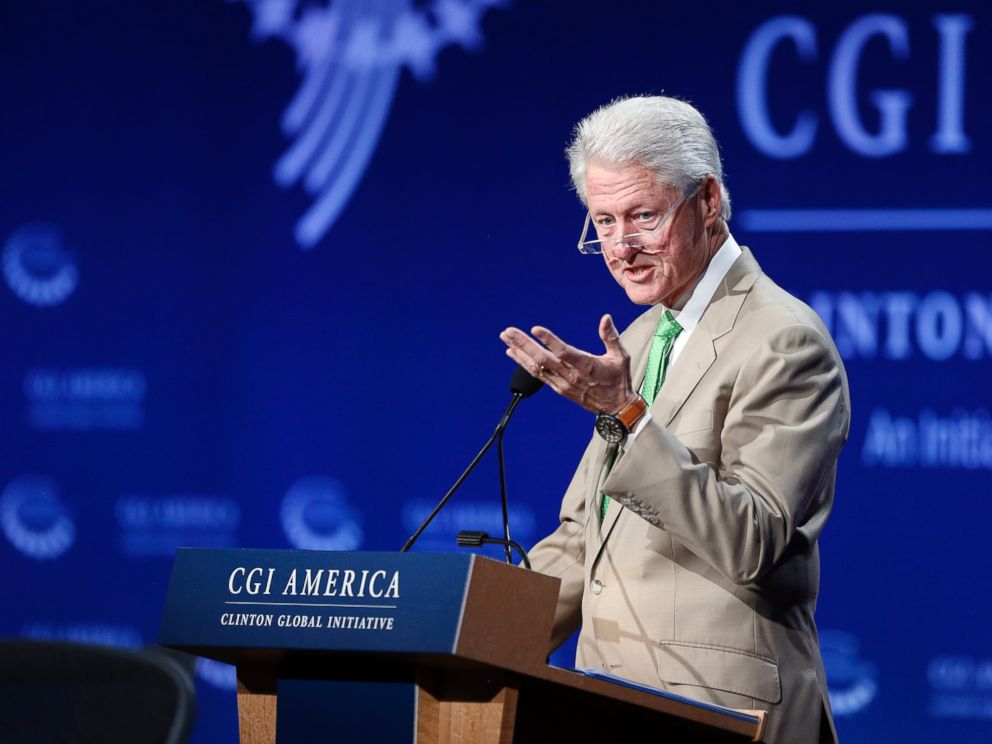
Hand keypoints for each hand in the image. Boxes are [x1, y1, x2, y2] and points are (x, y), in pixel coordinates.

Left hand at [499, 314, 634, 413]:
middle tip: (508, 331)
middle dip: (524, 344)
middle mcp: (571, 376)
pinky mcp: (558, 388)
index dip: (549, 341)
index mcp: (587, 366)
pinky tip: (512, 353)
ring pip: (536, 367)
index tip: (535, 329)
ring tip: (505, 338)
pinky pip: (537, 375)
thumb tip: (606, 317)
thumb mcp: (621, 356)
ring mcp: (562, 383)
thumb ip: (611, 336)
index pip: (564, 352)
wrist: (616, 408)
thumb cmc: (619, 380)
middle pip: (543, 359)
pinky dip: (524, 364)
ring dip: (519, 352)